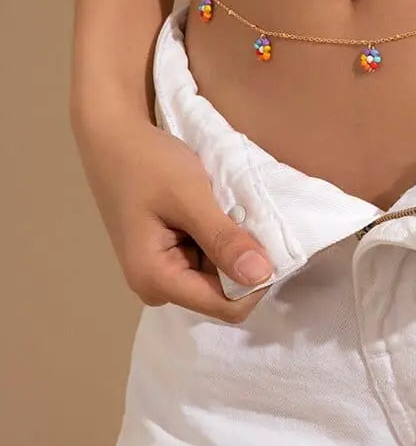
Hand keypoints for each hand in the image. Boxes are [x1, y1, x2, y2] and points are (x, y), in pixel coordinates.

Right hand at [72, 105, 273, 321]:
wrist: (115, 138)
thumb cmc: (147, 163)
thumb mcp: (190, 197)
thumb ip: (223, 239)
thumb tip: (260, 276)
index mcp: (156, 280)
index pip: (227, 307)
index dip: (256, 280)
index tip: (269, 241)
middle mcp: (159, 286)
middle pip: (225, 294)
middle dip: (245, 260)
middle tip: (247, 217)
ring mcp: (165, 272)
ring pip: (222, 276)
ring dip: (236, 246)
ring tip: (231, 209)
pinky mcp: (172, 256)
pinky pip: (212, 259)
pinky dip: (225, 237)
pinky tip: (221, 210)